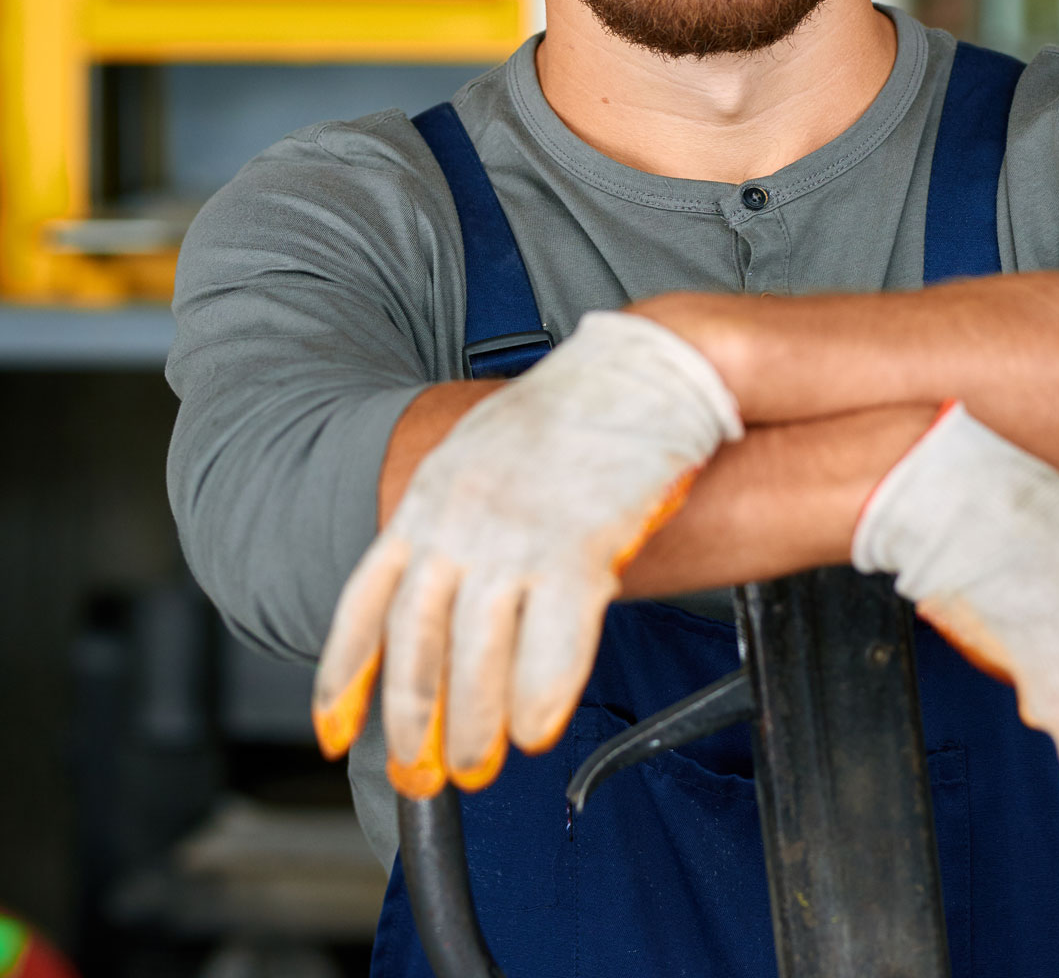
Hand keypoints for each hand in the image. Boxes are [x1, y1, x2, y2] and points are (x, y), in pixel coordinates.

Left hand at [312, 311, 741, 796]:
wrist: (641, 368)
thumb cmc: (573, 414)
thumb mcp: (483, 454)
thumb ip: (457, 518)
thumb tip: (455, 596)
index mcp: (428, 499)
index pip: (365, 601)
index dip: (345, 675)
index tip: (332, 730)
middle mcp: (458, 522)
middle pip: (418, 645)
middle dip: (412, 722)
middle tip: (422, 773)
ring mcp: (515, 536)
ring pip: (477, 656)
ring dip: (474, 726)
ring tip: (479, 765)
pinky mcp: (579, 546)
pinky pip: (551, 642)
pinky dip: (540, 695)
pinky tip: (537, 727)